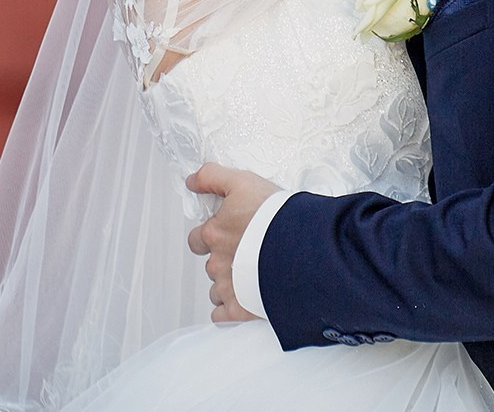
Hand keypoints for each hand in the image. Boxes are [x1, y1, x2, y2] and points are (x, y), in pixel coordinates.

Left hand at [186, 163, 280, 322]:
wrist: (303, 247)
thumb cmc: (277, 216)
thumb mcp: (243, 183)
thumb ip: (212, 177)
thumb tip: (191, 180)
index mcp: (214, 234)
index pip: (197, 238)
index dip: (210, 236)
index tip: (228, 234)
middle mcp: (216, 262)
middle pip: (210, 265)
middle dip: (223, 261)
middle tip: (245, 254)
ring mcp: (227, 288)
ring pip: (217, 290)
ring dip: (230, 285)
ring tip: (254, 276)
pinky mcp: (241, 309)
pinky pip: (222, 316)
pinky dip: (231, 309)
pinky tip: (247, 299)